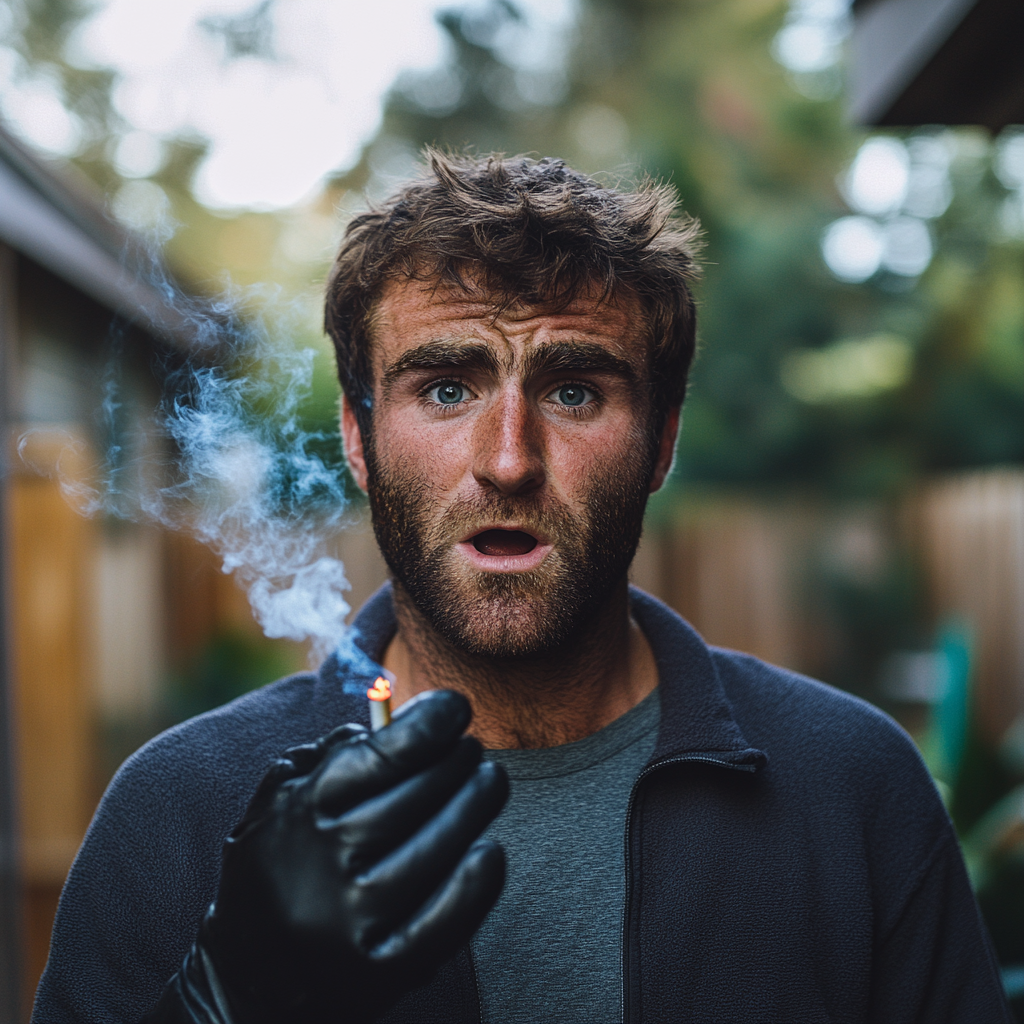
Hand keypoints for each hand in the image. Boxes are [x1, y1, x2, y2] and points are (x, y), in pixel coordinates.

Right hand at [143, 690, 507, 1023]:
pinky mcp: (384, 968)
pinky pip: (449, 917)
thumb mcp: (278, 800)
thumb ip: (329, 754)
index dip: (432, 721)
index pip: (383, 752)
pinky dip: (479, 881)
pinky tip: (489, 849)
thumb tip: (394, 717)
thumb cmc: (278, 867)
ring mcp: (357, 917)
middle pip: (422, 792)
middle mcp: (328, 861)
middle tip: (471, 750)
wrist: (246, 980)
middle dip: (460, 759)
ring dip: (478, 803)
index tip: (456, 707)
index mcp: (304, 810)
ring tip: (489, 783)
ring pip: (443, 844)